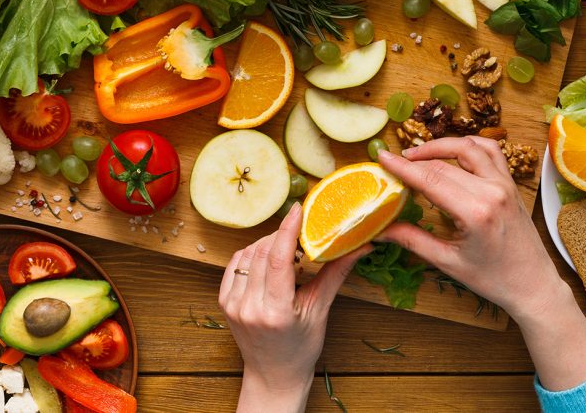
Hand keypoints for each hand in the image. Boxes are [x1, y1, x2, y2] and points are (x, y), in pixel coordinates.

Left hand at [219, 203, 364, 412]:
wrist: (273, 376)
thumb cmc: (301, 348)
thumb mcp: (320, 310)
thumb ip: (336, 273)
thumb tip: (361, 245)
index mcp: (276, 312)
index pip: (279, 259)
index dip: (288, 229)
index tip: (298, 209)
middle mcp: (250, 307)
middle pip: (263, 252)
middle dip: (282, 235)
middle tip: (300, 231)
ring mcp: (233, 305)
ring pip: (248, 254)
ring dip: (267, 243)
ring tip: (287, 250)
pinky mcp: (224, 302)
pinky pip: (236, 264)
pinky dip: (251, 254)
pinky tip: (267, 258)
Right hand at [376, 137, 559, 318]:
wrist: (534, 286)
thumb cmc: (493, 279)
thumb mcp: (447, 262)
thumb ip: (411, 239)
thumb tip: (379, 228)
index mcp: (475, 213)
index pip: (430, 179)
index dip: (402, 167)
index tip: (382, 157)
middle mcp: (492, 191)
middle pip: (442, 164)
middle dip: (414, 160)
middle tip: (393, 163)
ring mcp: (504, 184)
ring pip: (467, 147)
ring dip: (439, 145)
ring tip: (418, 154)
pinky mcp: (511, 183)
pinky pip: (490, 150)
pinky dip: (469, 144)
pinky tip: (452, 150)